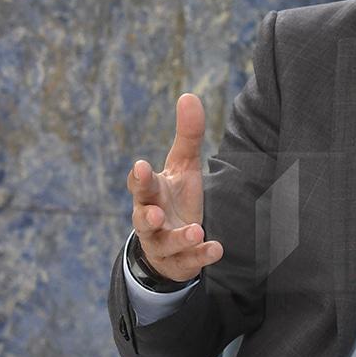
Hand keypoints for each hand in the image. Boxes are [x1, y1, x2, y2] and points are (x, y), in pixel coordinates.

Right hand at [126, 93, 222, 281]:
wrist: (172, 242)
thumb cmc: (175, 196)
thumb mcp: (183, 165)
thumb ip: (188, 135)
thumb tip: (189, 95)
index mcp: (150, 193)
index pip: (140, 184)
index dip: (139, 177)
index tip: (142, 166)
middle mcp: (150, 218)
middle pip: (143, 216)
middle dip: (146, 213)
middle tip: (153, 210)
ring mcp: (163, 242)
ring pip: (165, 242)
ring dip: (179, 237)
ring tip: (196, 230)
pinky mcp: (179, 261)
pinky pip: (189, 261)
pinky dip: (201, 255)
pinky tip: (216, 249)